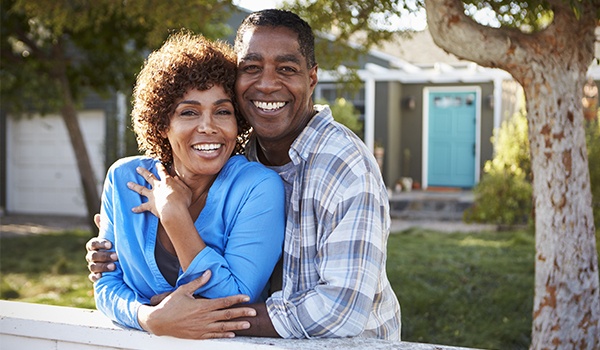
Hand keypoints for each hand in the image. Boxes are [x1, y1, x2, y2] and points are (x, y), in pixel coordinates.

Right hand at [85, 216, 117, 281]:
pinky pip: (92, 277)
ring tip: (114, 266)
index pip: (93, 243)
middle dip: (104, 256)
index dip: (100, 244)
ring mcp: (92, 266)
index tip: (110, 244)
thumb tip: (97, 215)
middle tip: (116, 256)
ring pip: (93, 266)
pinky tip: (101, 276)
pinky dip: (96, 277)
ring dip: (103, 266)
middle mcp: (91, 255)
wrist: (117, 261)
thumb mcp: (111, 237)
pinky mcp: (95, 275)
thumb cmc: (113, 246)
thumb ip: (105, 228)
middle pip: (93, 256)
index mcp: (94, 245)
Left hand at [127, 164, 191, 219]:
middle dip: (143, 172)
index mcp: (167, 181)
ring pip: (141, 189)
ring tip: (128, 183)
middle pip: (149, 177)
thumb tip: (176, 178)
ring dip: (134, 186)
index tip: (157, 164)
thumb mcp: (186, 190)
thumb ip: (181, 184)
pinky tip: (132, 209)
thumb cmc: (183, 200)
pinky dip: (137, 208)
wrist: (174, 210)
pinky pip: (142, 207)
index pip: (162, 172)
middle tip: (137, 168)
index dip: (160, 167)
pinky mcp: (150, 205)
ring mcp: (153, 196)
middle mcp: (158, 187)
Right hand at [138, 270, 256, 338]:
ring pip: (223, 327)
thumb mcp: (183, 290)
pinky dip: (224, 335)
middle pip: (227, 315)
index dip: (236, 299)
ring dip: (236, 325)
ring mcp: (201, 328)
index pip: (224, 302)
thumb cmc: (170, 304)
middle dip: (242, 313)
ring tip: (247, 324)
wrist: (158, 321)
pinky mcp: (198, 335)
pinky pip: (214, 336)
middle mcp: (204, 317)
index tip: (246, 298)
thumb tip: (209, 272)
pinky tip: (232, 334)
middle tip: (253, 313)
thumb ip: (198, 282)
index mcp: (202, 305)